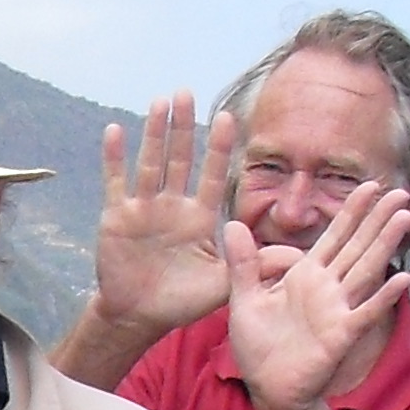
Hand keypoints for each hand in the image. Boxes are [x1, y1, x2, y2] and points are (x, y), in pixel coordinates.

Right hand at [92, 95, 238, 335]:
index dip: (218, 147)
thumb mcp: (223, 285)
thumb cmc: (181, 301)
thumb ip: (252, 266)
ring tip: (159, 102)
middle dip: (184, 126)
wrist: (139, 316)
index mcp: (199, 217)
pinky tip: (115, 130)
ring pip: (150, 163)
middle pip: (180, 158)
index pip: (211, 174)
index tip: (228, 117)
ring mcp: (144, 209)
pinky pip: (115, 182)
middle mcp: (172, 205)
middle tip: (187, 92)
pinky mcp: (117, 218)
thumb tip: (296, 257)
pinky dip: (114, 158)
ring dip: (154, 133)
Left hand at [223, 178, 409, 409]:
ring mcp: (337, 309)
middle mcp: (327, 288)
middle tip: (402, 192)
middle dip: (378, 219)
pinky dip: (382, 297)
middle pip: (357, 246)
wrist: (267, 388)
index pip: (333, 236)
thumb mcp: (244, 299)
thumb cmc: (259, 347)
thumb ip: (242, 263)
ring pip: (366, 270)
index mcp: (306, 276)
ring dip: (385, 244)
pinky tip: (402, 279)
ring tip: (406, 218)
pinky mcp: (340, 334)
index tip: (371, 185)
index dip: (352, 211)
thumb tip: (231, 224)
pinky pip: (364, 312)